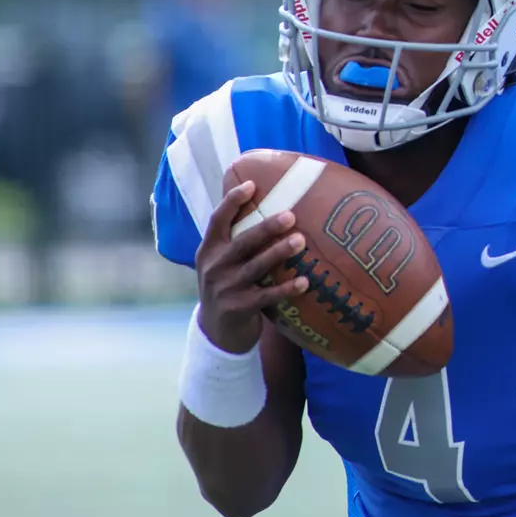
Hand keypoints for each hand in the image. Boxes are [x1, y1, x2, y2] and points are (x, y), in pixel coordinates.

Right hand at [194, 180, 309, 353]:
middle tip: (290, 215)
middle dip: (266, 227)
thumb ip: (236, 240)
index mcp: (209, 250)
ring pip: (255, 266)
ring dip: (278, 253)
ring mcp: (225, 288)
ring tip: (300, 241)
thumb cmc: (228, 286)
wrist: (215, 331)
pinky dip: (286, 289)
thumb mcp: (221, 262)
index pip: (216, 220)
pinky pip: (266, 296)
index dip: (231, 201)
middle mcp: (214, 266)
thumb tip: (270, 207)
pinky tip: (306, 282)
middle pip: (242, 242)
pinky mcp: (238, 308)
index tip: (251, 184)